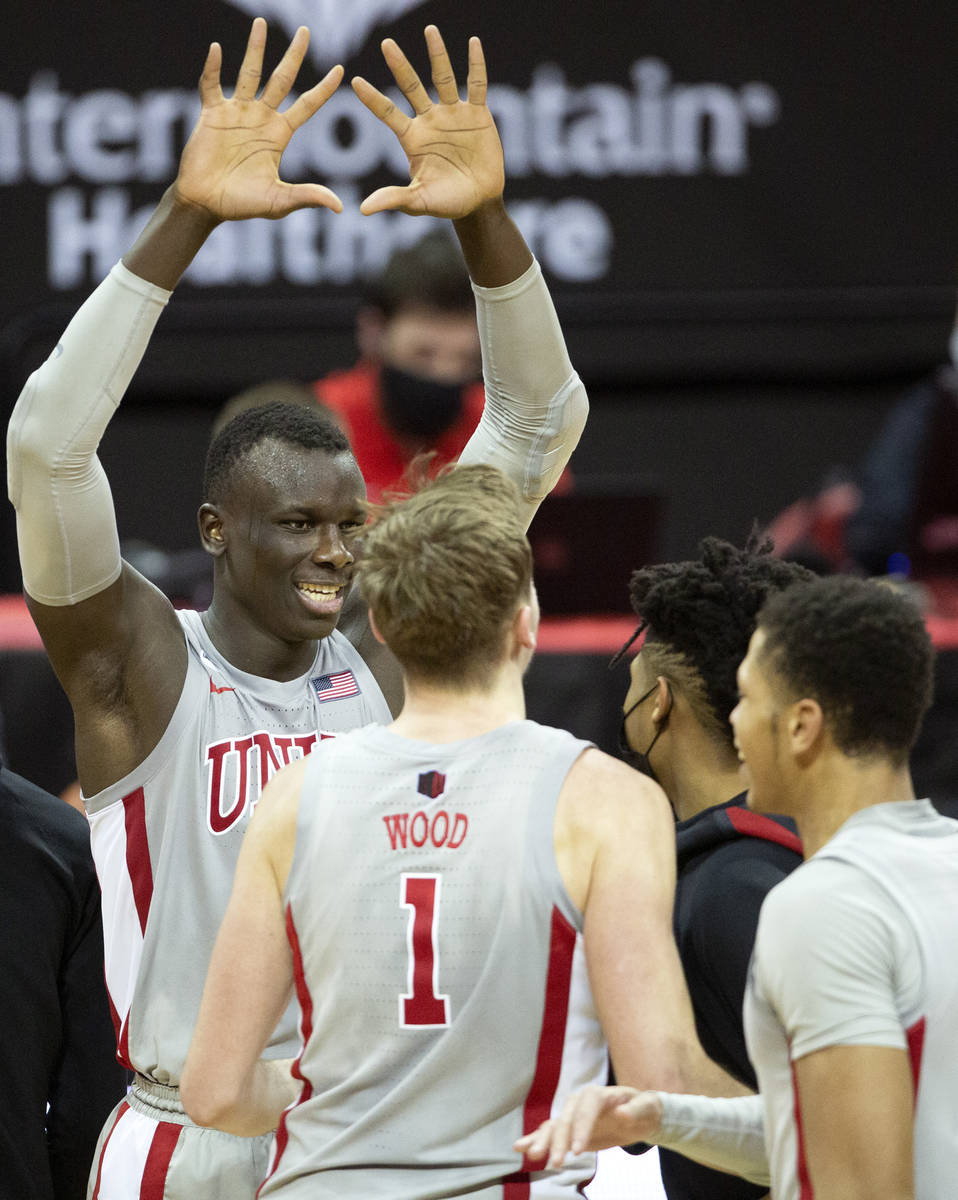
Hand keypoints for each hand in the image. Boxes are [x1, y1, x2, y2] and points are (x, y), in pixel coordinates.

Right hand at [175, 18, 343, 221]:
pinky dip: (213, 68)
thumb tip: (339, 208)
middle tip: (305, 31)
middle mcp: (261, 118)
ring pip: (249, 73)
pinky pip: (211, 84)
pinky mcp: (212, 113)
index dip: (323, 89)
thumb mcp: (279, 201)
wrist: (206, 204)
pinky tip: (216, 49)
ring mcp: (236, 112)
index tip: (341, 69)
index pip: (307, 105)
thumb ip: (307, 197)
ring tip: (261, 23)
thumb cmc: (242, 205)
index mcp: (279, 135)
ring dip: (255, 49)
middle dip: (294, 56)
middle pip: (281, 79)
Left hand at [352, 25, 504, 218]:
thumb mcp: (418, 202)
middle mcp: (430, 120)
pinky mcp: (477, 114)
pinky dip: (475, 65)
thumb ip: (394, 199)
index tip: (354, 81)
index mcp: (412, 138)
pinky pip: (476, 85)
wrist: (479, 203)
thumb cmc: (446, 203)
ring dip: (437, 54)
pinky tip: (473, 43)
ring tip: (430, 30)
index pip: (388, 113)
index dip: (372, 99)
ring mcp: (453, 114)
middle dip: (400, 65)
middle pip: (411, 86)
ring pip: (443, 78)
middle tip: (386, 43)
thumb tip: (363, 209)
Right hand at [513, 1085, 662, 1167]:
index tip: (578, 1152)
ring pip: (554, 1127)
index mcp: (599, 1093)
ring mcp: (573, 1114)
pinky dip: (534, 1138)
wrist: (639, 1114)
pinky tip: (520, 1147)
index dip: (580, 1129)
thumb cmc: (645, 1108)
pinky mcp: (569, 1128)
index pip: (586, 1109)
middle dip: (558, 1141)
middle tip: (554, 1163)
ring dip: (543, 1141)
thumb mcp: (648, 1107)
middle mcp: (581, 1101)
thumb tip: (622, 1112)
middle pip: (566, 1119)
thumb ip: (637, 1109)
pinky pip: (550, 1132)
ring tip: (532, 1156)